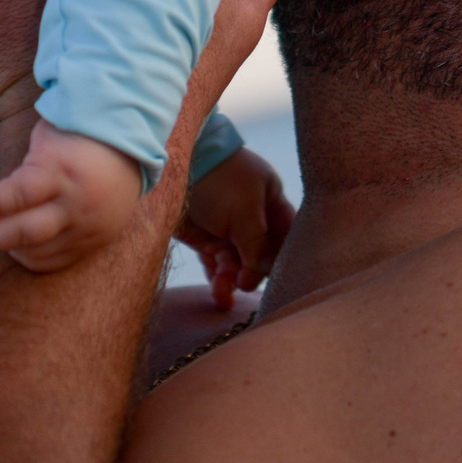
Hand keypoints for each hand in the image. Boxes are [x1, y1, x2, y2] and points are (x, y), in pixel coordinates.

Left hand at [0, 118, 144, 270]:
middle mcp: (75, 201)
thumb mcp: (48, 137)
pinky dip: (31, 256)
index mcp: (61, 169)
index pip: (21, 193)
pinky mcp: (95, 240)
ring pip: (40, 250)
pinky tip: (15, 247)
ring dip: (5, 248)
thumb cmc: (75, 136)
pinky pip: (57, 260)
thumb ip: (24, 168)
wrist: (130, 146)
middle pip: (26, 231)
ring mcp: (87, 224)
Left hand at [177, 146, 294, 309]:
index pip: (288, 235)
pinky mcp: (207, 241)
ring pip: (239, 265)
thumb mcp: (246, 208)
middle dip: (255, 272)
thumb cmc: (218, 179)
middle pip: (263, 256)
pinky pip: (218, 268)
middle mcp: (254, 218)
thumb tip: (259, 276)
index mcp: (271, 201)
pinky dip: (219, 282)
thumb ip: (258, 244)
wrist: (173, 166)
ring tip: (222, 292)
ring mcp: (230, 230)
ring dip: (233, 280)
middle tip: (244, 282)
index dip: (285, 258)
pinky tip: (221, 295)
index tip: (280, 277)